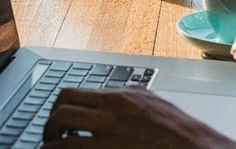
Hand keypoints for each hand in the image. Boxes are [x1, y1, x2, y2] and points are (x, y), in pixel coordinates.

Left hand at [41, 87, 235, 148]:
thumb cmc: (185, 136)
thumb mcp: (157, 106)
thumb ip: (134, 99)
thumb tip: (118, 96)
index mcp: (123, 96)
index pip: (75, 92)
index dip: (60, 107)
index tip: (56, 119)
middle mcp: (113, 110)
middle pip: (63, 107)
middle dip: (50, 122)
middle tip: (49, 136)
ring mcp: (110, 132)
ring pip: (62, 129)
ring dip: (50, 140)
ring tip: (49, 148)